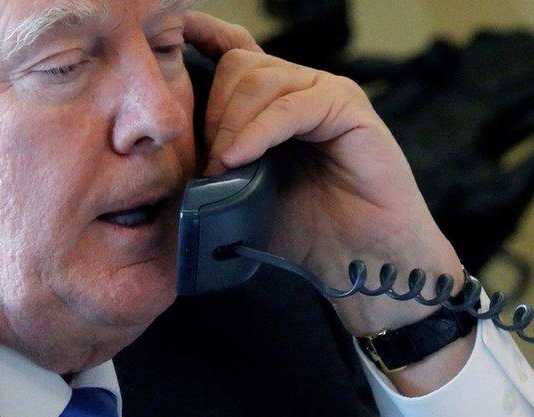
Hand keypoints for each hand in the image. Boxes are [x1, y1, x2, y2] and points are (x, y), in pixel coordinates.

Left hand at [183, 12, 463, 337]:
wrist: (362, 261)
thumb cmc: (311, 234)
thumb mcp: (245, 197)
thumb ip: (218, 166)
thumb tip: (172, 154)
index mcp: (278, 105)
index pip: (238, 52)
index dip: (206, 38)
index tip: (175, 40)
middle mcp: (304, 91)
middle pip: (239, 66)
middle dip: (213, 113)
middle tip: (209, 166)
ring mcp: (328, 95)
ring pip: (260, 79)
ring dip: (232, 125)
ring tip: (225, 170)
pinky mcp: (349, 109)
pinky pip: (292, 106)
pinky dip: (259, 131)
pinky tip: (240, 159)